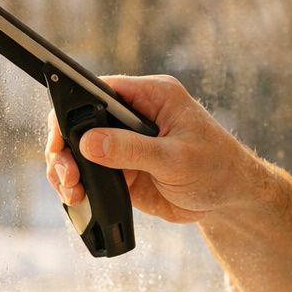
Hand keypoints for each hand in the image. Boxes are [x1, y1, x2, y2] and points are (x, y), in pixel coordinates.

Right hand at [45, 75, 266, 225]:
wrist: (231, 199)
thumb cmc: (217, 168)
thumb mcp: (176, 159)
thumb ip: (132, 150)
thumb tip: (89, 142)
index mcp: (151, 96)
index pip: (99, 91)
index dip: (72, 110)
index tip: (60, 137)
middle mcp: (134, 115)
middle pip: (81, 121)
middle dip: (65, 147)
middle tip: (67, 174)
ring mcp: (125, 143)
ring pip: (80, 149)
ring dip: (67, 168)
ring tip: (72, 191)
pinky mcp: (122, 168)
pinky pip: (90, 172)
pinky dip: (78, 185)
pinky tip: (77, 198)